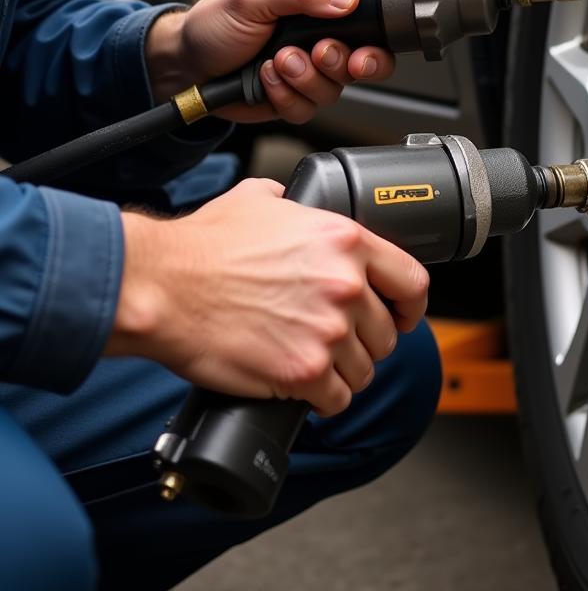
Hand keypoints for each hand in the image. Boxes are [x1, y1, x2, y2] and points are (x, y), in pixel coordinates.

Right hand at [109, 179, 429, 415]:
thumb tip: (299, 206)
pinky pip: (336, 399)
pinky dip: (323, 399)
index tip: (402, 314)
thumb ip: (296, 205)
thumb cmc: (203, 245)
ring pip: (365, 369)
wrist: (163, 285)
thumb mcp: (260, 200)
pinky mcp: (303, 371)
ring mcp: (328, 330)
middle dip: (365, 342)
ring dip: (344, 372)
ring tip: (317, 366)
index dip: (410, 305)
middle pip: (386, 333)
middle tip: (338, 343)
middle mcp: (345, 285)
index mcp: (345, 241)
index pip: (412, 281)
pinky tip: (305, 388)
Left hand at [145, 0, 395, 122]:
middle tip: (327, 52)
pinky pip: (322, 97)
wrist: (189, 74)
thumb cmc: (209, 24)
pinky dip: (294, 93)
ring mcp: (315, 47)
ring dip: (313, 74)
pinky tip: (270, 79)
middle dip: (358, 50)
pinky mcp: (308, 81)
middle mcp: (313, 5)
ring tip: (281, 62)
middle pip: (370, 23)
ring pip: (347, 71)